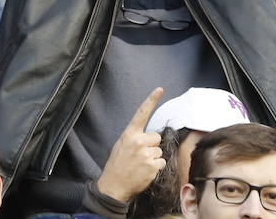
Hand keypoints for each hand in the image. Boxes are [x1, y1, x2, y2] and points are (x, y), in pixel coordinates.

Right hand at [95, 87, 166, 202]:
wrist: (113, 186)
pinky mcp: (152, 166)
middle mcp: (138, 141)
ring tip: (141, 165)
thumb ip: (134, 137)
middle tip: (139, 156)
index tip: (159, 89)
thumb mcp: (120, 146)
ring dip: (153, 158)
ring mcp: (145, 154)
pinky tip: (145, 172)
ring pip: (159, 151)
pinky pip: (161, 162)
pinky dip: (156, 168)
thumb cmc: (117, 165)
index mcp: (129, 134)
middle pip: (156, 137)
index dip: (151, 100)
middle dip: (151, 145)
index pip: (141, 113)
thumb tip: (149, 136)